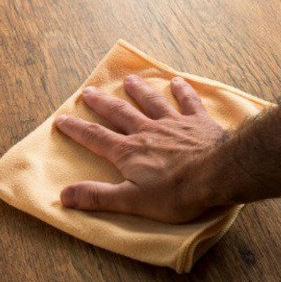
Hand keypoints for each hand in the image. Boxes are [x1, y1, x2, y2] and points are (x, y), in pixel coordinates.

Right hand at [55, 75, 226, 223]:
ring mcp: (173, 124)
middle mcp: (147, 131)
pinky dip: (182, 91)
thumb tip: (64, 195)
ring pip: (151, 102)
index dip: (76, 128)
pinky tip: (177, 82)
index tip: (61, 118)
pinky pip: (188, 102)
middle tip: (88, 91)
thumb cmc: (176, 193)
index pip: (95, 137)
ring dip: (139, 90)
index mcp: (128, 152)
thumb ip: (97, 197)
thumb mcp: (131, 201)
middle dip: (101, 103)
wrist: (219, 174)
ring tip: (129, 80)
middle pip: (119, 113)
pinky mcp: (198, 122)